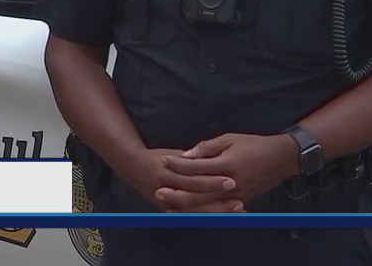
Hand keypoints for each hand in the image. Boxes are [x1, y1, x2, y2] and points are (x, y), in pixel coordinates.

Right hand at [120, 148, 242, 212]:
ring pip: (192, 210)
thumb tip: (212, 160)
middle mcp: (164, 187)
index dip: (212, 180)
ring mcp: (164, 201)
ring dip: (215, 211)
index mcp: (167, 169)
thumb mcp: (174, 153)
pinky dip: (205, 217)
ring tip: (235, 209)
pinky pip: (188, 215)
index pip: (194, 177)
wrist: (133, 167)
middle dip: (217, 200)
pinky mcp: (165, 210)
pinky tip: (222, 217)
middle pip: (194, 197)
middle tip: (238, 201)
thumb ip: (192, 158)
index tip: (231, 180)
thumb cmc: (159, 157)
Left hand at [155, 133, 298, 210]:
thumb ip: (207, 147)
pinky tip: (189, 211)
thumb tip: (186, 154)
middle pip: (198, 191)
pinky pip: (217, 209)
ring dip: (186, 206)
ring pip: (207, 205)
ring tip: (168, 205)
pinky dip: (202, 211)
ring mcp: (236, 195)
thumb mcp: (230, 138)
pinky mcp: (240, 201)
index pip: (196, 167)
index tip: (163, 160)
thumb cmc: (254, 144)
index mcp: (227, 164)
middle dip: (177, 192)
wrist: (282, 158)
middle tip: (158, 191)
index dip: (178, 164)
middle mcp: (231, 183)